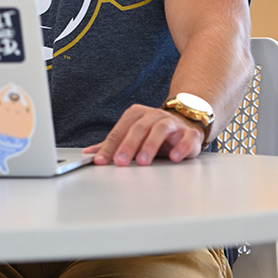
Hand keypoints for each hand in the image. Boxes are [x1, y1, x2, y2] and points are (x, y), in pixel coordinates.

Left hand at [82, 104, 204, 165]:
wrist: (184, 125)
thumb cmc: (153, 134)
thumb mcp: (132, 138)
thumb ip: (113, 145)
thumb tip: (88, 153)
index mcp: (137, 115)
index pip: (120, 130)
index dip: (109, 146)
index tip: (101, 161)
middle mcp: (154, 116)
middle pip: (139, 128)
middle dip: (128, 145)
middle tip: (120, 162)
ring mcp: (172, 123)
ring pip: (161, 129)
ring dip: (151, 145)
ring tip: (143, 161)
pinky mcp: (189, 134)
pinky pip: (186, 137)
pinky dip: (181, 147)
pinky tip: (174, 158)